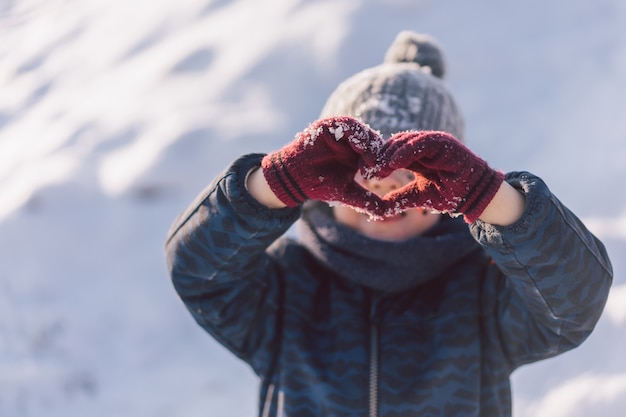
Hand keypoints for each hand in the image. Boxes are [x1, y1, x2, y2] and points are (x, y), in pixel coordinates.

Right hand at [261, 116, 385, 214]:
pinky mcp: (331, 124)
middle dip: (378, 155)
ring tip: (369, 163)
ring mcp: (342, 131)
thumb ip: (367, 200)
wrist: (296, 179)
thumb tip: (386, 213)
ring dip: (370, 147)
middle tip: (376, 170)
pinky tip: (359, 150)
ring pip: (365, 133)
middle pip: (374, 141)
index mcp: (360, 155)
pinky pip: (350, 125)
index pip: (379, 153)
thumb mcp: (348, 193)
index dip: (383, 164)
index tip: (380, 177)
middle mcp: (353, 141)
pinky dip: (357, 136)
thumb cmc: (320, 185)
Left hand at [379, 131, 504, 222]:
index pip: (391, 153)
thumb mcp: (419, 197)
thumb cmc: (450, 194)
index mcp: (415, 156)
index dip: (378, 162)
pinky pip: (422, 142)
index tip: (366, 174)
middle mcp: (422, 146)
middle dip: (380, 157)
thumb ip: (400, 198)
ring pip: (405, 141)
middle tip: (368, 170)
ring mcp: (433, 142)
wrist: (474, 196)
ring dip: (390, 154)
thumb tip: (379, 208)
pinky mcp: (444, 142)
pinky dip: (407, 150)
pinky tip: (395, 162)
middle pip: (394, 144)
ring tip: (379, 167)